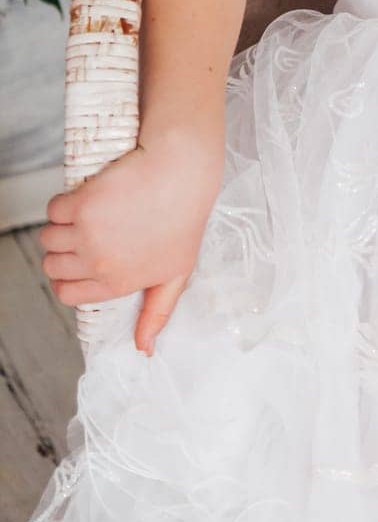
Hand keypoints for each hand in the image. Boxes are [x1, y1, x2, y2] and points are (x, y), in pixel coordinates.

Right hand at [38, 129, 224, 356]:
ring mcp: (87, 233)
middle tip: (85, 234)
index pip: (67, 294)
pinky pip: (53, 209)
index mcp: (117, 282)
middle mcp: (98, 263)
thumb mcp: (178, 272)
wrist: (183, 171)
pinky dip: (63, 203)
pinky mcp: (81, 203)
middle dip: (63, 252)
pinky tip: (84, 197)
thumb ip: (157, 312)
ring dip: (60, 227)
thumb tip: (144, 350)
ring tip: (85, 216)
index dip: (68, 278)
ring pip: (48, 238)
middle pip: (52, 266)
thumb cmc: (185, 217)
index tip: (80, 260)